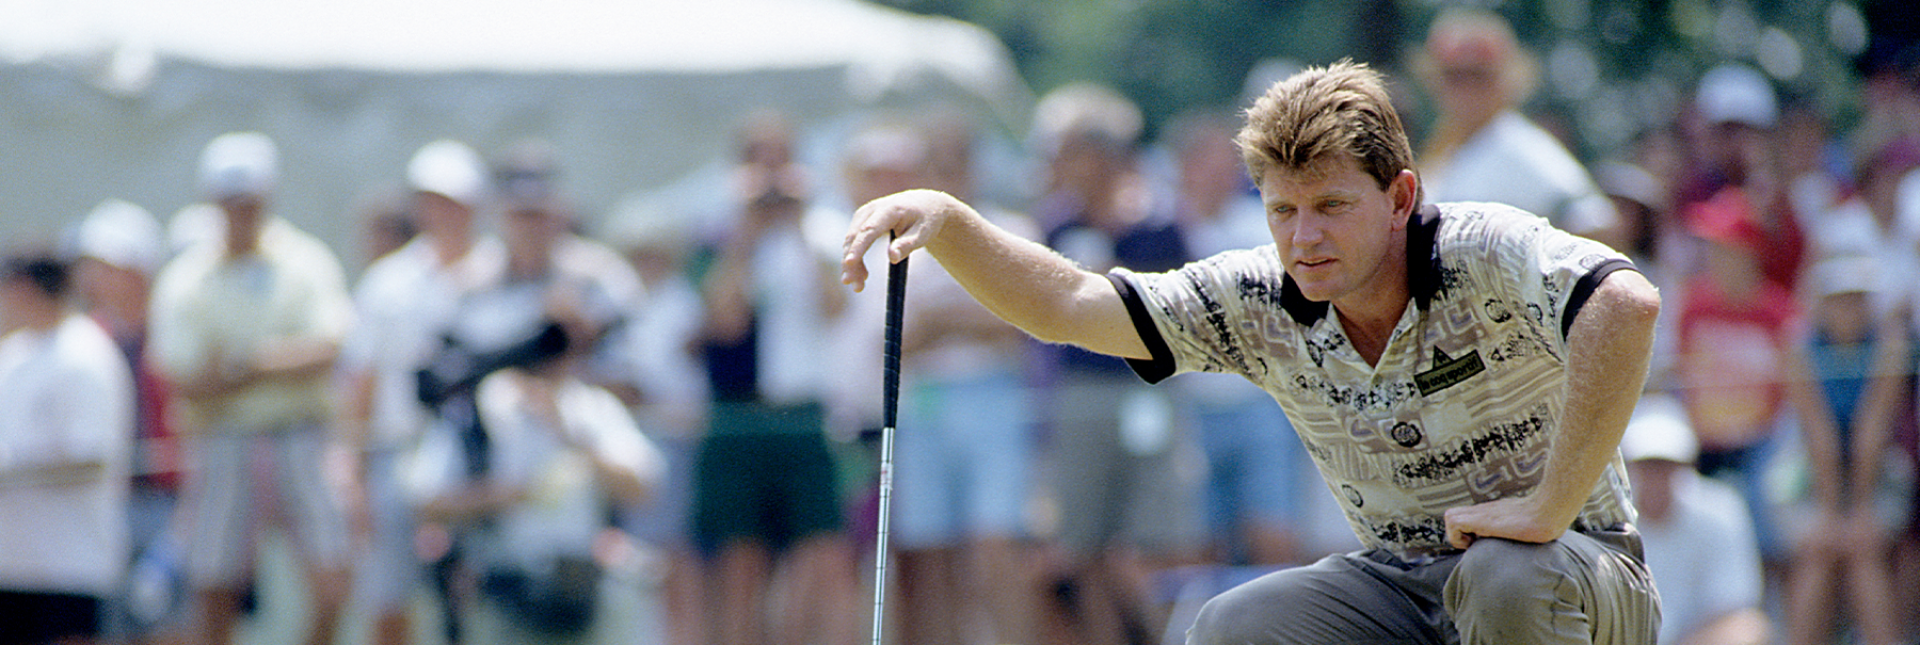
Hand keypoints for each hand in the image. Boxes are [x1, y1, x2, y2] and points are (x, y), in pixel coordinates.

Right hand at [841, 189, 961, 291]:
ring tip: (859, 287)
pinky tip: (863, 275)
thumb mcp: (923, 233)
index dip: (858, 247)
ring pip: (850, 241)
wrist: (923, 205)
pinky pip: (853, 242)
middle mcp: (872, 209)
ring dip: (851, 265)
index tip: (849, 263)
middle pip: (855, 237)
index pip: (869, 230)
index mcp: (889, 209)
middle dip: (851, 263)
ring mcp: (864, 214)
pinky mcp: (861, 221)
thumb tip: (892, 258)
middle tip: (856, 287)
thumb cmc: (925, 220)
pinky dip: (855, 259)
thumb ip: (907, 244)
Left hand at [1444, 495, 1570, 549]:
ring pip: (1450, 519)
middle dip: (1458, 534)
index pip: (1465, 519)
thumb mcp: (1528, 526)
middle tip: (1474, 544)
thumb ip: (1519, 530)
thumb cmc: (1546, 521)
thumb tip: (1532, 540)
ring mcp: (1482, 513)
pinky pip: (1454, 524)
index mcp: (1493, 513)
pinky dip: (1459, 536)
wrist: (1550, 512)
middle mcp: (1484, 511)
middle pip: (1453, 516)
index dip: (1465, 532)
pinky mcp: (1481, 519)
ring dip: (1457, 536)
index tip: (1478, 544)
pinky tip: (1478, 541)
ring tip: (1476, 543)